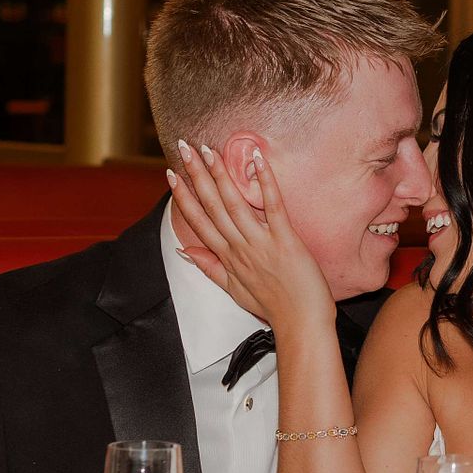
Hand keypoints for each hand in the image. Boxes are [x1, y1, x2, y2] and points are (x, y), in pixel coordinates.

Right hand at [166, 141, 335, 334]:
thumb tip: (185, 250)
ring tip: (208, 151)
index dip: (183, 197)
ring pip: (234, 204)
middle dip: (196, 176)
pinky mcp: (285, 240)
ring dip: (220, 175)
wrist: (301, 323)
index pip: (199, 222)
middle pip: (212, 206)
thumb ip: (209, 267)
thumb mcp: (233, 290)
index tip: (170, 175)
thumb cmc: (272, 306)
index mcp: (227, 257)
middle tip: (184, 149)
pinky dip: (264, 182)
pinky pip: (273, 206)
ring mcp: (261, 243)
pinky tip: (256, 160)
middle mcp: (239, 247)